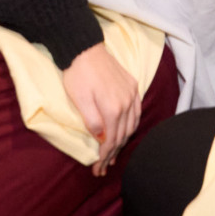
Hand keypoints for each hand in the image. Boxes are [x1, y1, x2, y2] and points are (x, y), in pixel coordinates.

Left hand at [59, 43, 140, 175]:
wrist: (83, 48)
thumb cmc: (77, 74)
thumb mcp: (79, 101)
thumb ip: (92, 122)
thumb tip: (102, 139)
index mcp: (112, 108)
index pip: (111, 140)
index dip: (104, 156)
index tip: (97, 168)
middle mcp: (126, 102)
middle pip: (122, 134)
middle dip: (113, 152)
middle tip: (104, 166)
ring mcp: (131, 92)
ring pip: (132, 123)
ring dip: (124, 139)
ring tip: (114, 152)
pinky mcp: (132, 84)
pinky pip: (137, 109)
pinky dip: (132, 123)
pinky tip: (127, 129)